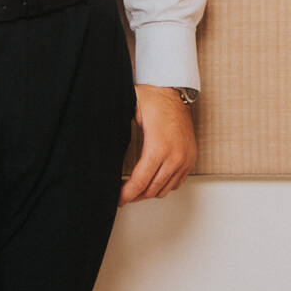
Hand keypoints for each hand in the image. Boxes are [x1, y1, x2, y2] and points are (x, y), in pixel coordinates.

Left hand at [119, 84, 195, 206]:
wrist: (175, 91)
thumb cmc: (154, 99)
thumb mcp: (131, 113)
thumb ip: (119, 132)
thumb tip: (100, 146)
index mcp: (158, 147)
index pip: (140, 182)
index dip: (127, 194)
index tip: (118, 199)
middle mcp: (175, 156)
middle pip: (152, 190)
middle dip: (135, 195)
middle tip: (123, 193)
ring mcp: (185, 158)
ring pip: (164, 189)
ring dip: (149, 192)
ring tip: (136, 188)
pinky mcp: (190, 158)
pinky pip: (176, 183)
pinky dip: (164, 185)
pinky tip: (153, 180)